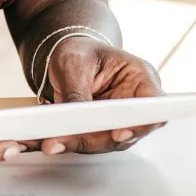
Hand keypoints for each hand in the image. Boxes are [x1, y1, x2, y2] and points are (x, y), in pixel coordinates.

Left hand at [37, 38, 163, 154]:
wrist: (69, 56)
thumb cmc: (80, 51)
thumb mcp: (74, 62)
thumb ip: (77, 89)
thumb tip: (72, 117)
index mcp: (141, 79)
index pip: (152, 108)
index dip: (140, 124)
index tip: (119, 132)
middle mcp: (134, 105)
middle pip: (124, 132)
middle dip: (92, 139)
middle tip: (62, 141)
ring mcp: (118, 122)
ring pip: (103, 142)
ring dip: (75, 145)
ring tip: (48, 143)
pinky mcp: (99, 132)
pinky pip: (85, 142)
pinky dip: (64, 143)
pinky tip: (43, 142)